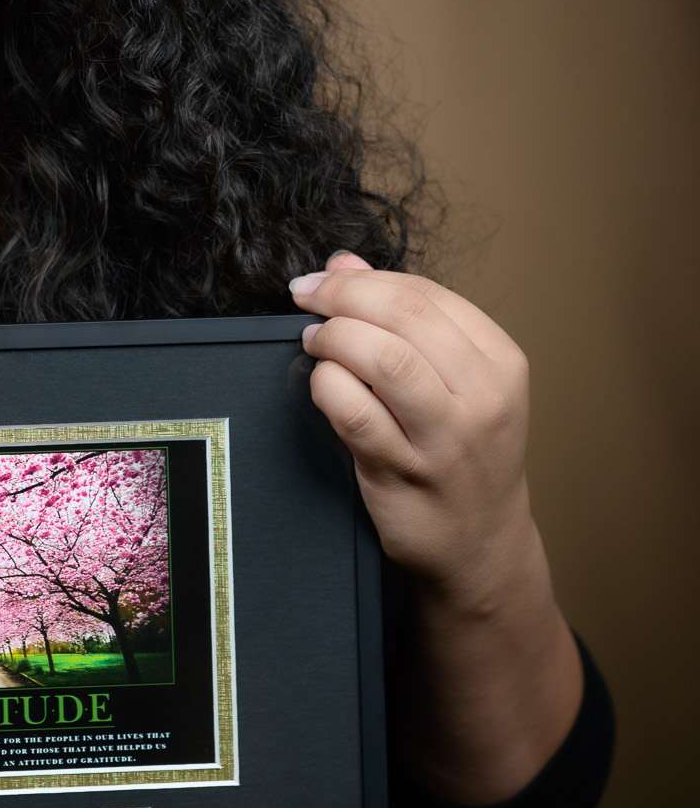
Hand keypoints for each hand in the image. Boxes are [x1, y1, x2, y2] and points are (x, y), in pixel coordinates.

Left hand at [289, 251, 536, 614]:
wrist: (480, 543)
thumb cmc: (461, 453)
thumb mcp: (454, 381)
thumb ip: (403, 320)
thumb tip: (344, 264)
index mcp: (501, 362)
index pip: (427, 294)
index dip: (364, 279)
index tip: (324, 279)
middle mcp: (482, 396)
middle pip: (405, 315)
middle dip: (342, 296)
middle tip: (307, 299)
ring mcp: (446, 438)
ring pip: (382, 357)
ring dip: (334, 337)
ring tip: (315, 340)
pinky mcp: (406, 473)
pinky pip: (354, 412)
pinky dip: (326, 386)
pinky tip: (320, 384)